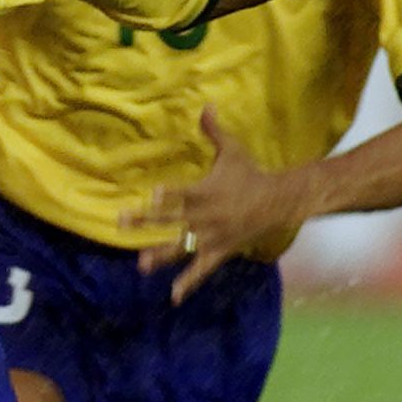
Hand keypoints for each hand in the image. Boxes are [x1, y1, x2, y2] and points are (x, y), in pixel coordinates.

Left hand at [124, 107, 311, 303]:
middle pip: (172, 220)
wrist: (279, 202)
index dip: (169, 195)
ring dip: (161, 255)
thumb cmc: (251, 174)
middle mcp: (205, 217)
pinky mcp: (219, 252)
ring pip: (182, 247)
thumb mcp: (233, 150)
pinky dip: (188, 283)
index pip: (183, 193)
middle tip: (121, 223)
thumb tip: (205, 104)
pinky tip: (173, 297)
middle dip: (146, 222)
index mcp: (205, 192)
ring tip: (141, 265)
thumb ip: (214, 131)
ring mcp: (211, 237)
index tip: (152, 195)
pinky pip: (202, 270)